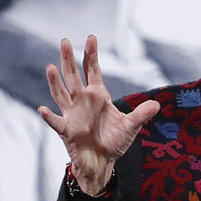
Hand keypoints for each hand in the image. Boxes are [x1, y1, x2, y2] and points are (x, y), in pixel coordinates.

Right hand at [39, 35, 160, 194]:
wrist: (102, 163)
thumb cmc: (114, 142)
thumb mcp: (130, 127)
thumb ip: (141, 114)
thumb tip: (157, 104)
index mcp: (98, 95)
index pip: (92, 70)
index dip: (91, 55)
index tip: (91, 38)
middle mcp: (82, 101)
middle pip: (73, 75)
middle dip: (69, 59)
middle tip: (65, 41)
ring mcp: (72, 114)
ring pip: (61, 93)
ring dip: (55, 81)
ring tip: (51, 67)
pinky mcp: (66, 130)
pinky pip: (56, 122)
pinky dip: (49, 117)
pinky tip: (42, 110)